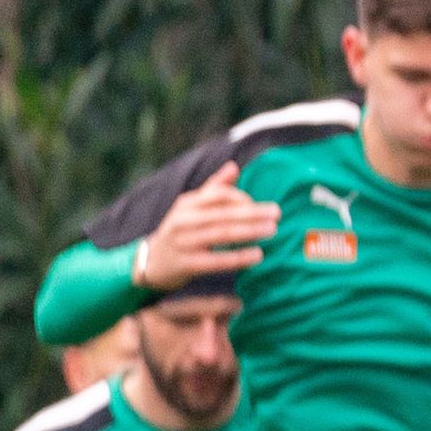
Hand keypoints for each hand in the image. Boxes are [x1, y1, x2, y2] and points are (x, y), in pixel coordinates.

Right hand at [135, 165, 280, 290]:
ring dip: (249, 231)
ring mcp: (183, 243)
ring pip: (221, 234)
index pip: (217, 195)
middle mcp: (182, 220)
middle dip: (252, 213)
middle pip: (222, 214)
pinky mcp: (185, 265)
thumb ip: (214, 189)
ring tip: (272, 230)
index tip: (264, 207)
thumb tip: (234, 166)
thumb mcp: (192, 208)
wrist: (153, 262)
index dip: (242, 198)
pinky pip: (216, 261)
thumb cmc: (181, 231)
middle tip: (277, 213)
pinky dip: (238, 257)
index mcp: (186, 204)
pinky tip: (258, 255)